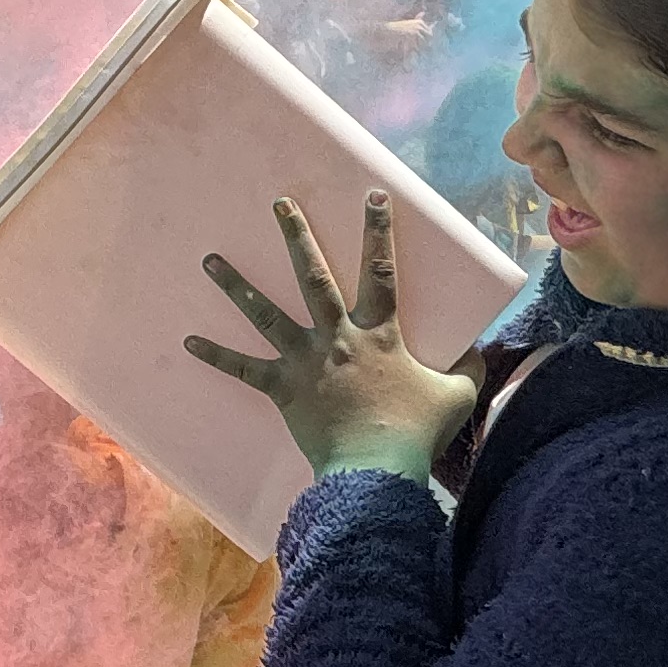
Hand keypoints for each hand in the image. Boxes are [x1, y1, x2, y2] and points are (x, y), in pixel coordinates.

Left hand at [186, 191, 481, 480]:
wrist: (374, 471)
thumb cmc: (415, 434)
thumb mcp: (455, 397)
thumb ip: (467, 369)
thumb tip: (480, 354)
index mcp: (380, 334)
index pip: (381, 271)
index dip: (379, 232)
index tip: (373, 195)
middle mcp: (337, 338)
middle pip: (314, 277)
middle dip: (297, 236)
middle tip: (280, 203)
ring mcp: (306, 361)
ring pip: (266, 314)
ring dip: (237, 285)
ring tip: (210, 260)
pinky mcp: (283, 388)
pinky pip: (243, 369)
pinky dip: (215, 355)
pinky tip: (188, 339)